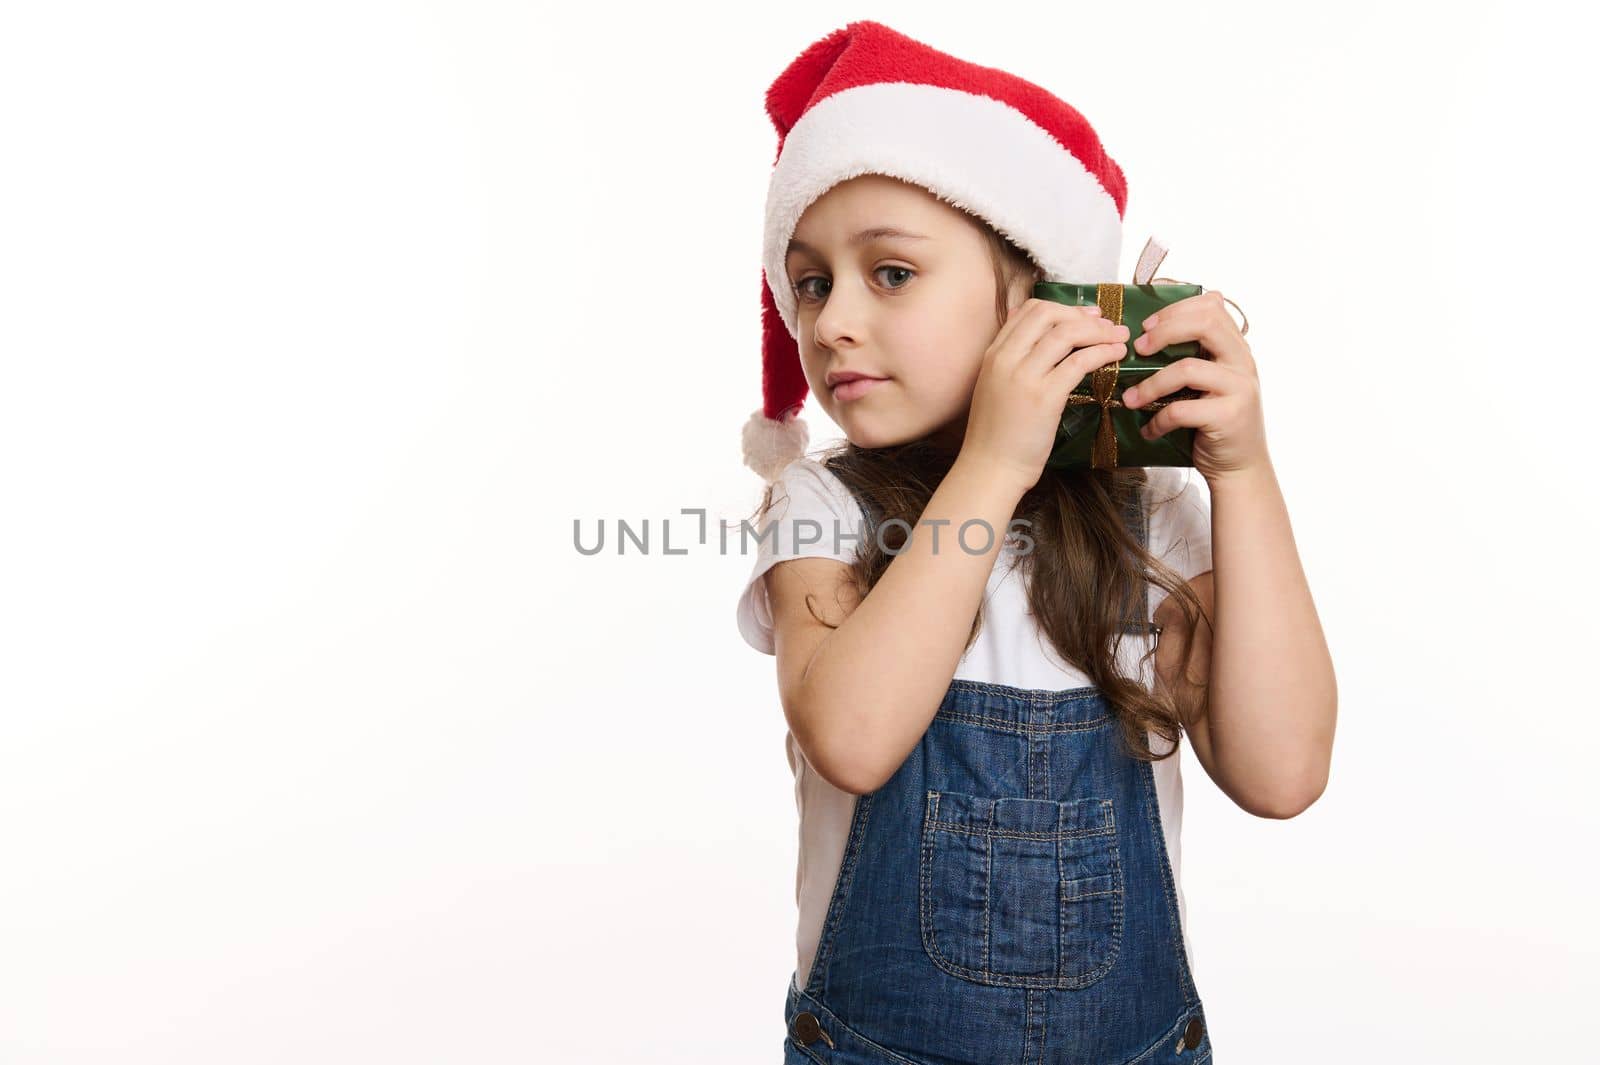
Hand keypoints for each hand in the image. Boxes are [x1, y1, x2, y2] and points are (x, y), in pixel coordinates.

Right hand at [958, 298, 1131, 493]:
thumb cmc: (996, 436)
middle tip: (1106, 325)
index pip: (1029, 311)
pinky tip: (1115, 356)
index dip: (1063, 308)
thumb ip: (1012, 362)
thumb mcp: (995, 388)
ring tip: (1119, 338)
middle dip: (1082, 315)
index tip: (1086, 315)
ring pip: (1066, 334)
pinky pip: (1079, 362)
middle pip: (1049, 314)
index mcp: (994, 354)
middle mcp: (1006, 358)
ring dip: (1099, 331)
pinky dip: (1102, 353)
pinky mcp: (1044, 397)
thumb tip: (1038, 341)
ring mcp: (1024, 376)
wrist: (990, 469)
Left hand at [1118, 290, 1268, 481]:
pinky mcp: (1228, 417)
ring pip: (1187, 369)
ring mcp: (1239, 389)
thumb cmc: (1216, 422)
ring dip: (1151, 384)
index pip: (1212, 307)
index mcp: (1236, 349)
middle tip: (1138, 349)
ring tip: (1131, 399)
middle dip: (1164, 331)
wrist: (1240, 467)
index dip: (1176, 310)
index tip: (1148, 326)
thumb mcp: (1211, 381)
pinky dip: (1158, 420)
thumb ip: (1198, 353)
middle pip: (1205, 324)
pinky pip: (1182, 410)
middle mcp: (1243, 363)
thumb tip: (1167, 319)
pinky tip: (1149, 429)